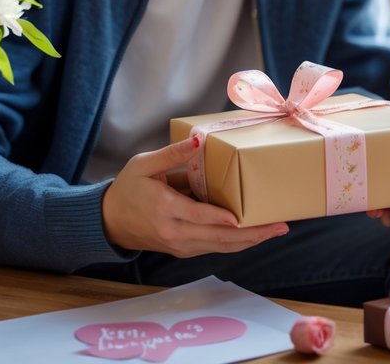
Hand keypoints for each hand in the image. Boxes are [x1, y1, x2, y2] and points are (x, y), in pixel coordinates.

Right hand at [102, 136, 289, 257]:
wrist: (109, 222)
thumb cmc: (128, 189)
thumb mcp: (143, 165)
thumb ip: (171, 154)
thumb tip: (197, 140)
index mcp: (164, 209)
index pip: (196, 216)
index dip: (219, 218)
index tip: (241, 218)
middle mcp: (174, 232)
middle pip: (217, 237)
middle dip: (251, 234)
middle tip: (279, 226)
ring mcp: (180, 245)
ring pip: (220, 247)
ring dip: (249, 241)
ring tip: (275, 231)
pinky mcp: (184, 250)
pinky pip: (214, 247)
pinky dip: (236, 243)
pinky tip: (255, 235)